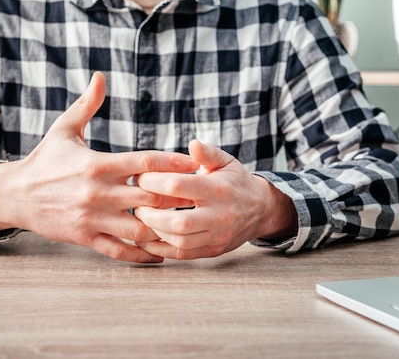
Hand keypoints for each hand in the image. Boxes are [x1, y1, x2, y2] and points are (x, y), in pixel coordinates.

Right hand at [0, 72, 198, 262]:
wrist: (14, 195)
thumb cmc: (44, 160)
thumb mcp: (64, 129)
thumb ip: (87, 105)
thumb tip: (100, 76)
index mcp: (97, 164)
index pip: (144, 162)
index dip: (173, 163)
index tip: (194, 164)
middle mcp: (98, 192)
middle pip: (149, 196)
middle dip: (176, 197)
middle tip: (198, 196)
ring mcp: (92, 218)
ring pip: (139, 228)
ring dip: (163, 228)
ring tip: (184, 225)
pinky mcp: (85, 238)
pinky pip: (119, 251)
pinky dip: (141, 255)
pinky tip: (159, 254)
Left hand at [133, 140, 296, 259]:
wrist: (261, 210)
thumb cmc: (235, 182)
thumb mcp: (226, 162)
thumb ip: (208, 153)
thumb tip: (192, 144)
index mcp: (218, 190)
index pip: (178, 186)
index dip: (153, 181)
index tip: (139, 178)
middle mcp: (219, 215)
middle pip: (178, 221)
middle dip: (151, 214)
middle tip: (137, 205)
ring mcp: (217, 236)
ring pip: (179, 241)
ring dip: (154, 232)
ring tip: (142, 220)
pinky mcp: (213, 251)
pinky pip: (183, 255)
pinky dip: (161, 249)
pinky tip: (148, 238)